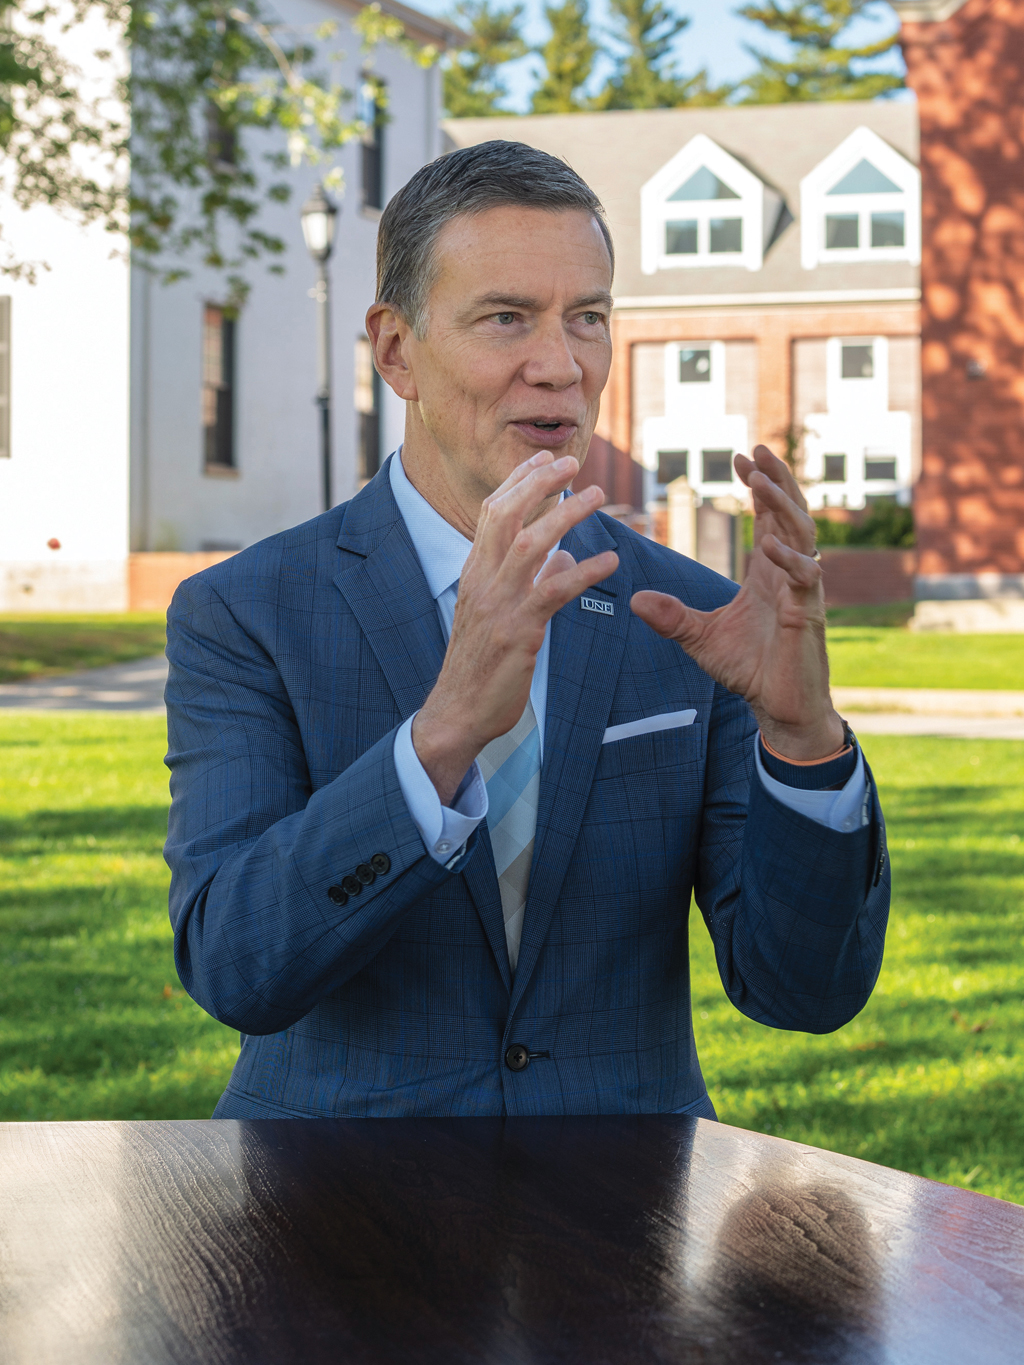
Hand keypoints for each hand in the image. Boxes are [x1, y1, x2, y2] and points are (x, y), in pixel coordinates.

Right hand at [413, 451, 618, 803]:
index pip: (493, 514)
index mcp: (474, 574)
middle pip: (505, 516)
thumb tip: (565, 556)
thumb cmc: (481, 665)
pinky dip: (584, 572)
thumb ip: (532, 582)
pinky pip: (553, 593)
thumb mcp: (501, 615)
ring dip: (564, 516)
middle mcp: (481, 582)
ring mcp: (498, 606)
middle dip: (538, 484)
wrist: (457, 711)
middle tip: (571, 462)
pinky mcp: (517, 633)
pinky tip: (610, 561)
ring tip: (596, 497)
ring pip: (529, 545)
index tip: (545, 459)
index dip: (519, 482)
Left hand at [631, 444, 842, 760]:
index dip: (758, 486)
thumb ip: (671, 616)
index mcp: (768, 572)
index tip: (739, 459)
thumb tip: (634, 599)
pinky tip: (772, 545)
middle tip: (756, 449)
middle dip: (776, 480)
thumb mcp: (699, 638)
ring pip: (803, 536)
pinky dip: (790, 561)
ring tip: (764, 481)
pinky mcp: (809, 616)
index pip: (767, 518)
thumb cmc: (749, 670)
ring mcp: (802, 592)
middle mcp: (789, 574)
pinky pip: (806, 579)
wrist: (778, 708)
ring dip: (784, 507)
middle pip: (790, 514)